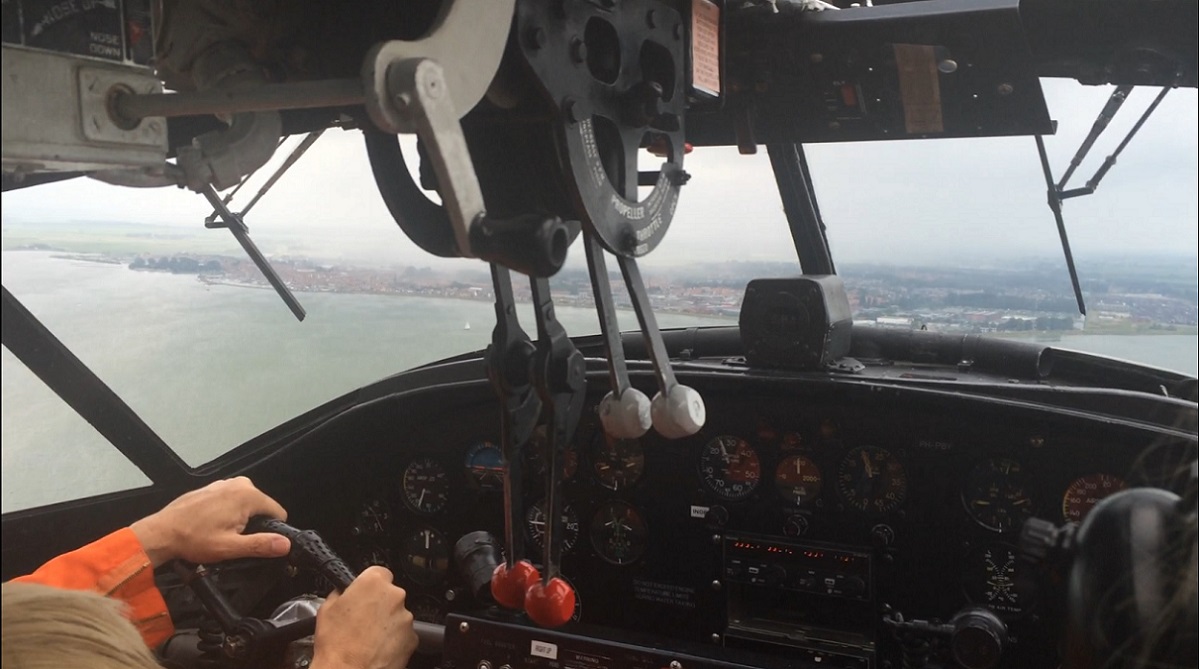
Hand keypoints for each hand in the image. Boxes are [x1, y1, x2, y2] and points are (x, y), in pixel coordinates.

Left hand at [130, 477, 290, 566]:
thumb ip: (261, 545)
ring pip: (246, 505)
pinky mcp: (212, 488)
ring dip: (239, 519)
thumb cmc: (193, 539)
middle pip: (261, 508)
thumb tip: (284, 544)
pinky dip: (226, 513)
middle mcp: (238, 484)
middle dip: (252, 524)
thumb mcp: (230, 548)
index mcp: (247, 496)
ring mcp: (224, 484)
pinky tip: (211, 525)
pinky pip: (231, 500)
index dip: (270, 531)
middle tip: (231, 539)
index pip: (278, 512)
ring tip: (219, 532)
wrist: (161, 532)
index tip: (252, 541)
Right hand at [311, 566, 417, 668]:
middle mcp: (394, 596)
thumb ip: (341, 593)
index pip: (379, 572)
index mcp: (373, 583)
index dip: (370, 584)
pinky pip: (403, 634)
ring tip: (368, 637)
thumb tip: (344, 593)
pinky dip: (394, 639)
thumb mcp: (327, 609)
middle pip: (389, 594)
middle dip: (378, 605)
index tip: (364, 593)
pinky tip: (377, 647)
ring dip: (386, 623)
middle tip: (362, 619)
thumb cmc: (336, 645)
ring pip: (397, 615)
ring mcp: (406, 618)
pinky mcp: (412, 638)